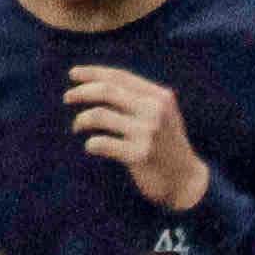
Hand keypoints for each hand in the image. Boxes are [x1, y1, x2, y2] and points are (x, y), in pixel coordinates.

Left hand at [64, 64, 209, 208]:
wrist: (187, 182)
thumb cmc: (167, 146)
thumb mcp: (162, 116)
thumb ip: (138, 99)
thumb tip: (94, 84)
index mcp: (160, 97)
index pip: (119, 77)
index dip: (92, 73)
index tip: (72, 74)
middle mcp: (155, 112)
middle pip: (106, 91)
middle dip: (81, 92)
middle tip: (67, 98)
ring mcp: (148, 133)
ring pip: (99, 115)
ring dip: (81, 120)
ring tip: (77, 127)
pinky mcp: (140, 155)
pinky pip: (101, 143)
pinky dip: (91, 144)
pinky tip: (91, 147)